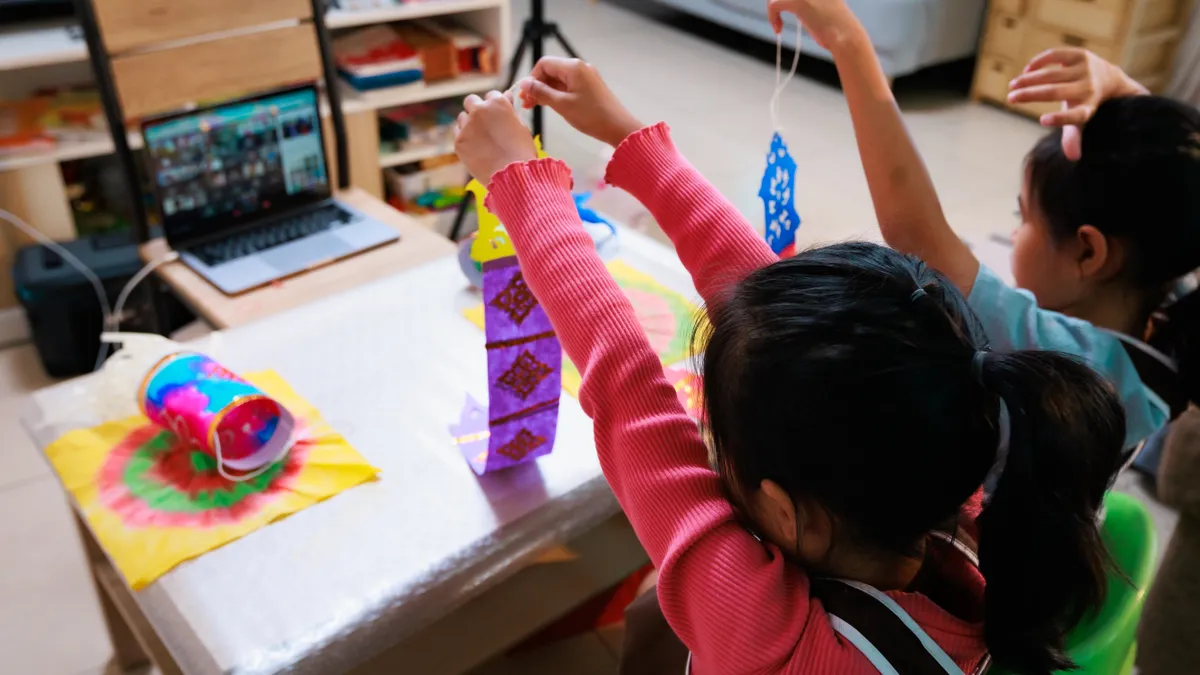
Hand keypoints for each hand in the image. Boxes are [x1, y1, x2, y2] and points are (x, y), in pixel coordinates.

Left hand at [454, 91, 536, 184]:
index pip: (492, 95)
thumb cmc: (521, 152)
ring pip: (462, 117)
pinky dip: (464, 138)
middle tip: (484, 123)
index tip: (497, 114)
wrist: (511, 175)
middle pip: (471, 101)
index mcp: (497, 103)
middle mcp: (479, 110)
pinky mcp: (458, 141)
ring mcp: (466, 126)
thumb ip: (510, 112)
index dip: (495, 105)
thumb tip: (507, 98)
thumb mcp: (521, 127)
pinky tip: (475, 148)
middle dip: (477, 109)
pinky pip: (457, 133)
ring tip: (481, 139)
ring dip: (469, 123)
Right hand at [518, 56, 642, 146]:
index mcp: (573, 67)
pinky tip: (550, 105)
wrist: (619, 127)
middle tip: (527, 104)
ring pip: (559, 80)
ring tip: (534, 106)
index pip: (544, 64)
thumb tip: (524, 83)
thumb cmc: (591, 116)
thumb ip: (541, 92)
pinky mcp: (590, 87)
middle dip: (537, 86)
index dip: (532, 78)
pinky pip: (568, 86)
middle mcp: (580, 67)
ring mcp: (586, 77)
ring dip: (546, 91)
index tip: (525, 95)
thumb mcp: (562, 104)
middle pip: (551, 71)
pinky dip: (557, 94)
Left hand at [766, 0, 861, 51]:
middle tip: (777, 15)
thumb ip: (811, 3)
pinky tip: (778, 29)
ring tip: (778, 23)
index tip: (784, 8)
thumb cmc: (837, 28)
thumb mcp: (825, 7)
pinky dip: (772, 17)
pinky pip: (773, 5)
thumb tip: (798, 6)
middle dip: (778, 1)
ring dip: (773, 9)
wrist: (846, 36)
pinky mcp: (798, 2)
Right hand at [1008, 48, 1146, 159]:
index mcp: (1088, 108)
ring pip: (1052, 74)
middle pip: (1055, 91)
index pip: (1076, 116)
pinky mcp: (1079, 55)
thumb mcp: (1081, 120)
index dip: (1061, 119)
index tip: (1043, 121)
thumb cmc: (1085, 104)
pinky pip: (1055, 56)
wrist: (1109, 78)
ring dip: (1029, 79)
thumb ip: (1073, 137)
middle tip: (1010, 98)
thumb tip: (1073, 158)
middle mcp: (1088, 88)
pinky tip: (1026, 70)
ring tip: (1012, 85)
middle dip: (1030, 94)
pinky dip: (1038, 62)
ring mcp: (1085, 69)